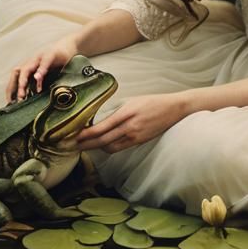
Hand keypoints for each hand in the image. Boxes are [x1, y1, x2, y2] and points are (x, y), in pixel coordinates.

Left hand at [6, 37, 77, 102]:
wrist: (70, 45)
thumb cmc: (58, 61)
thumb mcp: (48, 73)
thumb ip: (40, 82)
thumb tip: (35, 98)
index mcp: (30, 66)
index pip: (15, 78)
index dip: (11, 90)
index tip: (10, 103)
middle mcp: (32, 61)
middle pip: (17, 73)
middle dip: (14, 87)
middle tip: (17, 100)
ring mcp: (40, 57)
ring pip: (27, 68)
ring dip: (23, 80)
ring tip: (22, 92)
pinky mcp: (51, 54)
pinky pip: (44, 62)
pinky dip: (40, 70)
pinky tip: (38, 77)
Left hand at [75, 92, 192, 153]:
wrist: (174, 109)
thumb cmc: (153, 101)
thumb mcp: (132, 101)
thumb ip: (117, 110)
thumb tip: (100, 118)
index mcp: (126, 113)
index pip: (101, 128)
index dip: (86, 134)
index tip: (75, 135)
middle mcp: (130, 127)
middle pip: (102, 140)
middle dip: (86, 144)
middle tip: (73, 145)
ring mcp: (135, 136)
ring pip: (110, 147)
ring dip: (96, 147)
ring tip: (85, 145)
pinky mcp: (139, 141)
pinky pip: (120, 147)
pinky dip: (109, 147)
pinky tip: (102, 144)